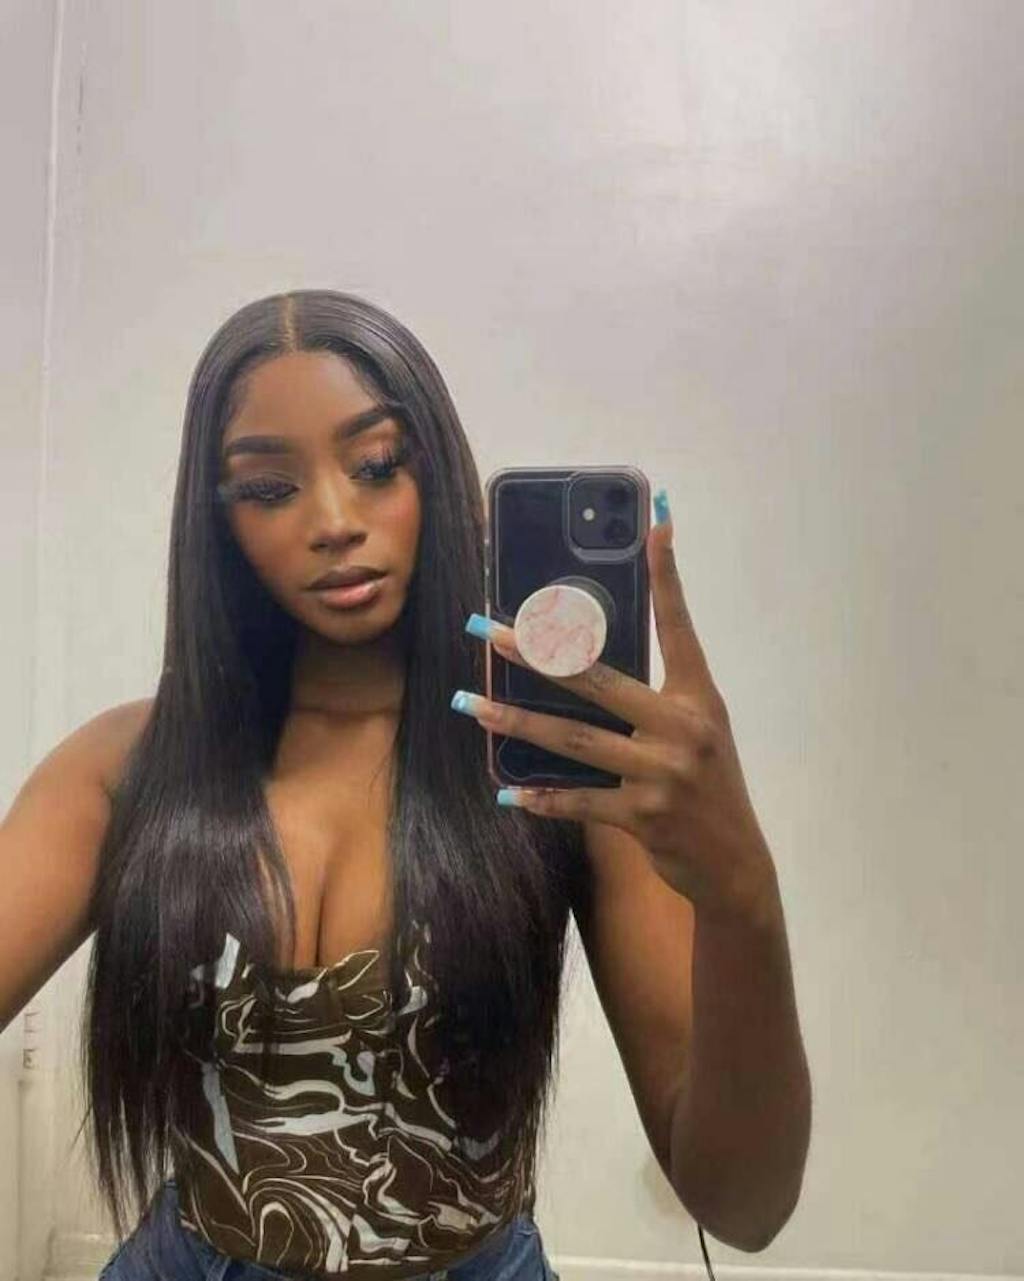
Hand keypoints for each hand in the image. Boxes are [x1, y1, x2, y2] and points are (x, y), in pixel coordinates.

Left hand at [460, 505, 775, 921]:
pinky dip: (542, 796)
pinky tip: (508, 791)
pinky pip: (580, 800)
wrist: (734, 862)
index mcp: (697, 697)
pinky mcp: (643, 816)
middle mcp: (681, 728)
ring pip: (573, 739)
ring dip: (515, 721)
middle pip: (596, 679)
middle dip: (536, 651)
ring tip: (471, 704)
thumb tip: (588, 662)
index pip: (678, 625)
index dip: (667, 575)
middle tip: (487, 630)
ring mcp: (662, 773)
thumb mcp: (696, 729)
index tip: (655, 523)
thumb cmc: (707, 783)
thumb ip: (654, 695)